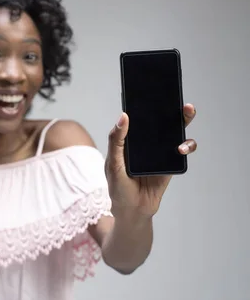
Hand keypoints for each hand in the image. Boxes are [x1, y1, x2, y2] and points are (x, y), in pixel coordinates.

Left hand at [104, 104, 197, 218]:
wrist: (133, 211)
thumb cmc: (118, 186)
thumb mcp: (113, 163)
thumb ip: (117, 141)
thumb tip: (124, 116)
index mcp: (129, 139)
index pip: (138, 117)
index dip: (145, 103)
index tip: (151, 88)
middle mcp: (145, 142)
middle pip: (159, 121)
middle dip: (170, 108)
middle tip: (177, 97)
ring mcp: (159, 151)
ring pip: (174, 131)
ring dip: (183, 120)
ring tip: (186, 113)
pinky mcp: (171, 162)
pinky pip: (182, 149)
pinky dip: (185, 145)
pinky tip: (180, 147)